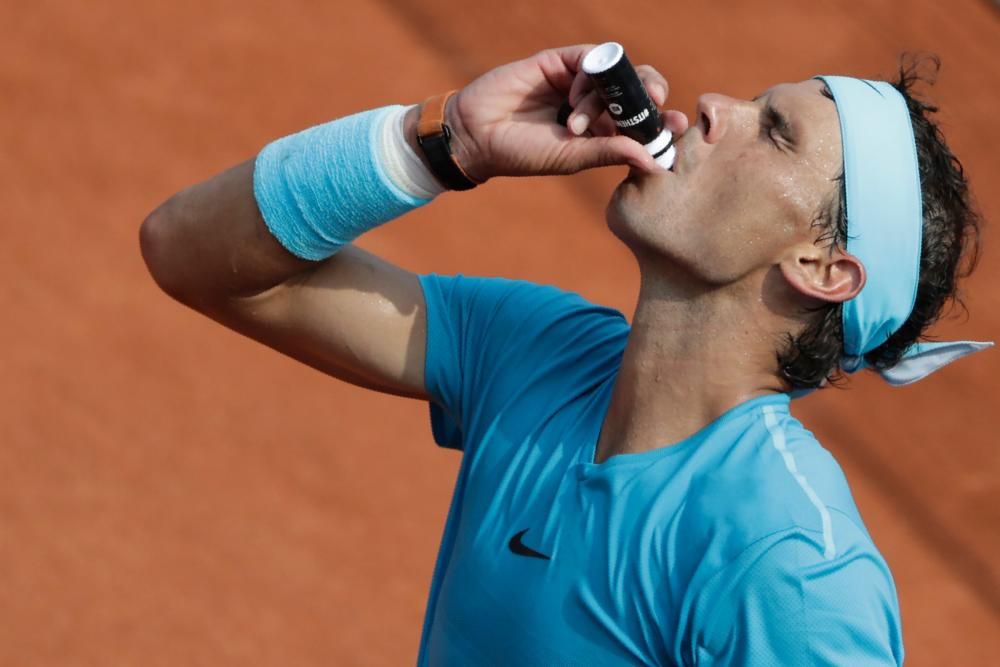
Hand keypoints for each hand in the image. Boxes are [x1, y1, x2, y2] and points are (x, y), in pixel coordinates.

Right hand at [444, 44, 688, 181]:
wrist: (477, 135)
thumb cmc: (522, 154)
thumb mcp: (571, 158)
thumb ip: (610, 152)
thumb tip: (655, 162)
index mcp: (600, 131)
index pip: (640, 120)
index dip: (661, 120)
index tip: (678, 124)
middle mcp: (593, 104)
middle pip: (636, 89)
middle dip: (650, 94)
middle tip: (658, 104)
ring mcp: (576, 81)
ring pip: (616, 72)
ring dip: (605, 96)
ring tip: (575, 123)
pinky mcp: (558, 62)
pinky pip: (589, 58)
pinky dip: (590, 74)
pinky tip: (573, 97)